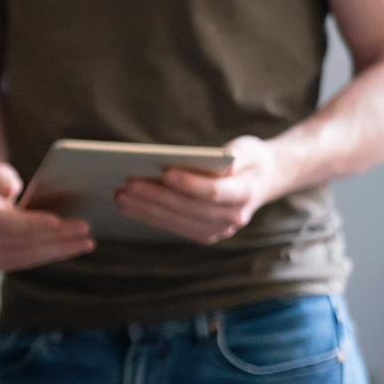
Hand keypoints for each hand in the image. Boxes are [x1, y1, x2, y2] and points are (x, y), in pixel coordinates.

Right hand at [0, 161, 94, 271]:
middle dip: (57, 236)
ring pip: (30, 256)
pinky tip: (73, 247)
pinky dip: (54, 254)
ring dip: (61, 249)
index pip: (6, 223)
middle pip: (24, 242)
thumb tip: (10, 188)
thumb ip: (0, 178)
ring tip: (87, 242)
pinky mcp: (0, 263)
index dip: (32, 223)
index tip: (57, 221)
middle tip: (85, 227)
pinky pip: (31, 261)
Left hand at [113, 135, 281, 244]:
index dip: (190, 184)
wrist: (262, 181)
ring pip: (177, 221)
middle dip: (157, 197)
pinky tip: (129, 206)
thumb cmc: (250, 160)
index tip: (165, 172)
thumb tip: (215, 159)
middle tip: (128, 184)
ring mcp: (219, 230)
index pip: (215, 192)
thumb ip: (236, 155)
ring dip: (146, 210)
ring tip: (121, 195)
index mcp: (246, 193)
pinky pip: (174, 227)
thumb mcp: (249, 149)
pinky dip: (150, 217)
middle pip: (189, 209)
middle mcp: (233, 217)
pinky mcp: (204, 234)